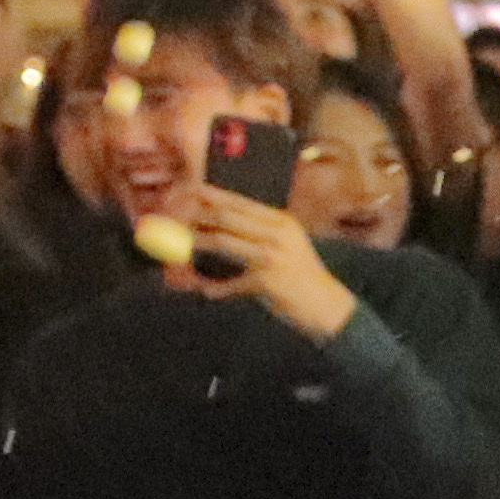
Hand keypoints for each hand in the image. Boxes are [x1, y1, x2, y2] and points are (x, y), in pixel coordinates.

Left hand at [182, 184, 358, 337]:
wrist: (326, 306)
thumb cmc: (301, 276)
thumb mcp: (286, 245)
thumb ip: (259, 232)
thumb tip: (220, 223)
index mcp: (279, 221)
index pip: (237, 200)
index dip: (207, 195)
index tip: (184, 192)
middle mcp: (276, 232)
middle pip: (226, 215)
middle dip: (195, 215)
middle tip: (172, 219)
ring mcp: (272, 255)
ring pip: (223, 241)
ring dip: (197, 243)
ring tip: (180, 247)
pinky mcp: (267, 280)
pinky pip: (232, 282)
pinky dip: (217, 288)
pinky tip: (208, 292)